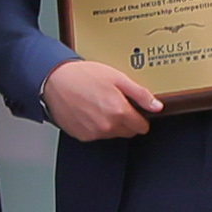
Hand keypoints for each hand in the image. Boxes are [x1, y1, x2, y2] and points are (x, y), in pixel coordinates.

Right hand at [41, 56, 160, 141]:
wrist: (55, 80)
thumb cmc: (83, 76)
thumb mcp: (117, 78)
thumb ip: (140, 94)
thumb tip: (157, 106)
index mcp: (119, 111)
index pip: (141, 127)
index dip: (140, 117)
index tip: (134, 110)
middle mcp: (107, 126)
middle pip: (128, 132)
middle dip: (125, 120)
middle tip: (114, 103)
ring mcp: (94, 132)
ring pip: (112, 134)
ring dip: (110, 123)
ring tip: (98, 104)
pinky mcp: (82, 135)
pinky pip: (96, 135)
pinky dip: (95, 126)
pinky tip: (88, 111)